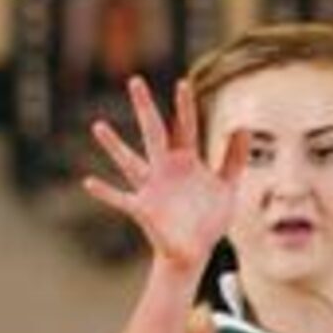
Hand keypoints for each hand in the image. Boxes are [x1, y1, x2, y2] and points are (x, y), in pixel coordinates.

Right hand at [82, 75, 246, 273]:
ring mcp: (151, 187)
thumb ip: (234, 159)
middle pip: (154, 132)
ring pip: (129, 162)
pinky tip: (89, 182)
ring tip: (99, 126)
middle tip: (135, 81)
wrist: (195, 252)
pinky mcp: (142, 209)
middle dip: (146, 108)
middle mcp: (164, 168)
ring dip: (114, 146)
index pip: (185, 128)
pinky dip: (105, 192)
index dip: (185, 108)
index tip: (182, 83)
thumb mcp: (226, 188)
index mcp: (186, 161)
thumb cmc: (209, 218)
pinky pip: (120, 199)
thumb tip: (243, 127)